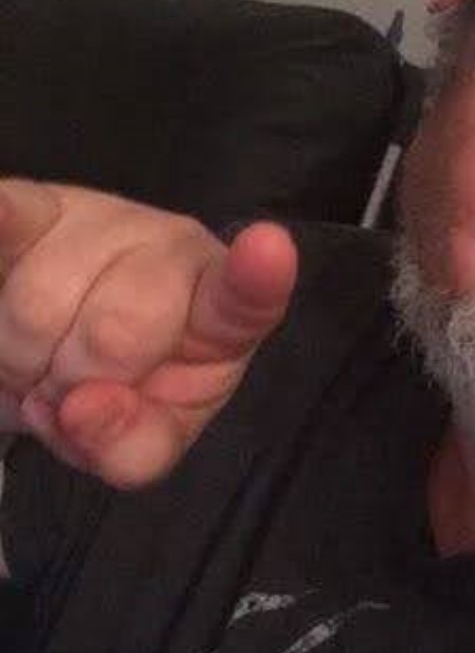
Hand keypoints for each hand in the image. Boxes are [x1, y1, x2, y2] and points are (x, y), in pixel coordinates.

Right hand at [0, 179, 296, 486]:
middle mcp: (170, 251)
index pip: (244, 297)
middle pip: (114, 331)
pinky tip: (0, 218)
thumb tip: (85, 409)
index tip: (269, 248)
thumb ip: (132, 446)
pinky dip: (1, 224)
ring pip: (39, 304)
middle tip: (68, 391)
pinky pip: (10, 217)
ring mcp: (99, 220)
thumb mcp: (140, 443)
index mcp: (217, 314)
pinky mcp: (33, 206)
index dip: (255, 276)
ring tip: (37, 360)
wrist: (52, 354)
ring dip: (21, 359)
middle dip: (74, 385)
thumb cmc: (116, 391)